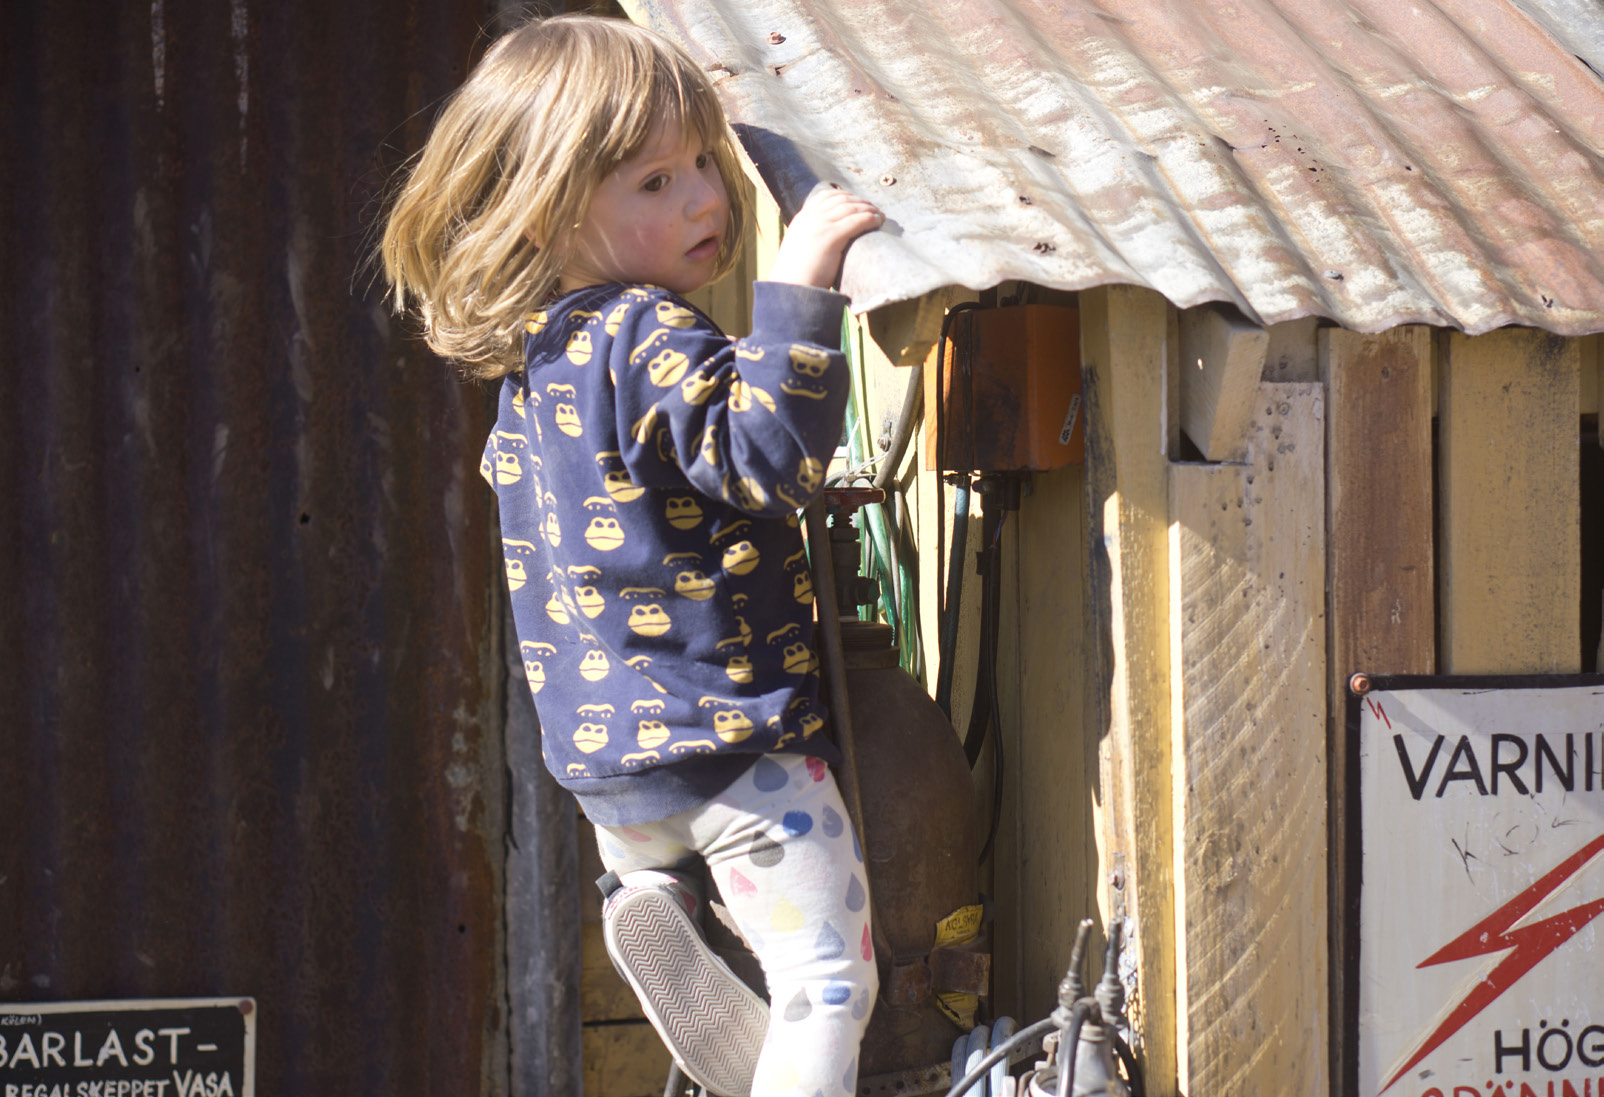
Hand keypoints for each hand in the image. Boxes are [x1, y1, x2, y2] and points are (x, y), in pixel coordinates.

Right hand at [765, 185, 883, 288]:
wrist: (791, 287)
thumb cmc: (797, 275)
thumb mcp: (800, 248)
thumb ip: (810, 238)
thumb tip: (823, 242)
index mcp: (803, 218)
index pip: (826, 196)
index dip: (845, 196)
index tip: (858, 202)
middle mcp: (812, 217)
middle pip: (842, 199)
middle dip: (861, 202)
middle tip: (873, 209)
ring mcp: (821, 225)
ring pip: (850, 208)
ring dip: (869, 209)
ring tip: (880, 216)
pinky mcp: (831, 236)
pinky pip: (855, 221)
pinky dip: (869, 218)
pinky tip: (877, 221)